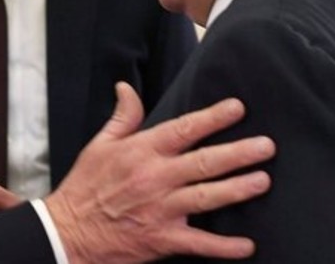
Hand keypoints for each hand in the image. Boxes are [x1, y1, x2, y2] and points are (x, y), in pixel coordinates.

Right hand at [45, 82, 274, 263]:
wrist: (67, 233)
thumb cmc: (84, 188)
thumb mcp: (98, 146)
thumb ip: (122, 117)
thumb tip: (126, 87)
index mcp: (141, 152)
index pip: (183, 129)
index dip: (212, 118)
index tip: (238, 107)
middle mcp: (154, 178)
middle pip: (204, 162)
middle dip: (238, 153)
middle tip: (267, 146)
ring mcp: (160, 210)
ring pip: (207, 197)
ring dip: (237, 190)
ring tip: (263, 181)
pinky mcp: (162, 239)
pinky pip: (199, 243)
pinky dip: (224, 246)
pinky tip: (248, 245)